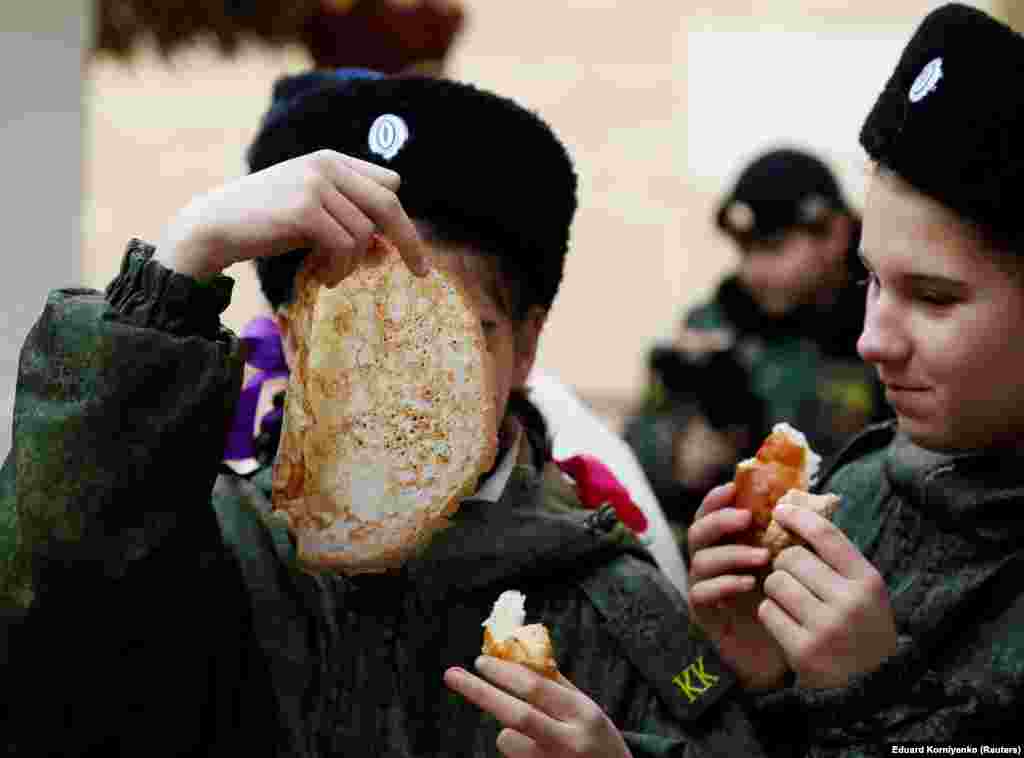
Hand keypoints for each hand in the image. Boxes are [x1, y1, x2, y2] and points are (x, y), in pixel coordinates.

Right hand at [155, 150, 428, 281]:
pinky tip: (321, 278)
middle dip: (408, 241)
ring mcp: (315, 184)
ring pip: (365, 234)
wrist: (212, 226)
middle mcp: (327, 165)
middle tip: (421, 273)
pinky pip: (345, 246)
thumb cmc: (263, 225)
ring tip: (330, 276)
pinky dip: (339, 269)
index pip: (389, 183)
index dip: (402, 218)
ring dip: (353, 265)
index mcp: (331, 160)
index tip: (412, 250)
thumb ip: (347, 218)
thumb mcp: (311, 213)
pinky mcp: (303, 209)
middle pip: (389, 204)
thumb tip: (389, 247)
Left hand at [444, 657, 633, 757]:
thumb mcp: (587, 708)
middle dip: (480, 692)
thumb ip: (556, 684)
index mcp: (582, 714)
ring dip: (507, 728)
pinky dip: (516, 746)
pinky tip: (539, 752)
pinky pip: (512, 755)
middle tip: (451, 675)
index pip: (536, 689)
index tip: (480, 661)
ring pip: (506, 738)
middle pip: (515, 715)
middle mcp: (567, 741)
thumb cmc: (598, 739)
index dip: (504, 672)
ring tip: (535, 734)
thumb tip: (518, 654)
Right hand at [686, 483, 787, 690]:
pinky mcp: (705, 614)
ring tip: (763, 557)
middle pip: (697, 532)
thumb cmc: (788, 605)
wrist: (782, 654)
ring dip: (731, 553)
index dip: (716, 499)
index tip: (732, 486)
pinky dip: (723, 584)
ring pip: (700, 561)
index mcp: (727, 546)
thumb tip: (811, 501)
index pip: (711, 515)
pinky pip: (702, 593)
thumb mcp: (793, 567)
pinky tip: (748, 584)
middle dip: (719, 520)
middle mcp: (710, 563)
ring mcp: (704, 588)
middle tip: (746, 518)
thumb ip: (794, 536)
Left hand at [758, 502, 896, 687]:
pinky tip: (788, 624)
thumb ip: (836, 557)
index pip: (827, 535)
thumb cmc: (860, 626)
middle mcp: (850, 602)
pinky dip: (772, 614)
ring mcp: (826, 628)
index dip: (799, 517)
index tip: (780, 510)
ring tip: (793, 604)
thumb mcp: (862, 589)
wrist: (870, 687)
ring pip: (775, 582)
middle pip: (791, 558)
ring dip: (776, 590)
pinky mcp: (804, 651)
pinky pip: (767, 611)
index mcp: (867, 581)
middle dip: (784, 565)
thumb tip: (798, 513)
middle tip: (795, 580)